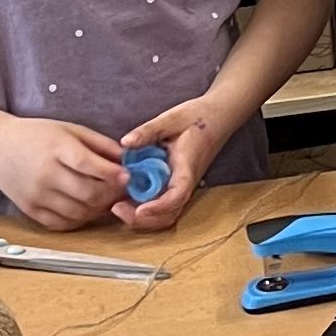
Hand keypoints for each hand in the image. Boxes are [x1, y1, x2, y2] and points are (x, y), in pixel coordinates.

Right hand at [0, 114, 136, 231]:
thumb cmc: (37, 135)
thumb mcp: (70, 129)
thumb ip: (100, 144)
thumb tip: (128, 159)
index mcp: (56, 149)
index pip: (88, 165)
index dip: (112, 173)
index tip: (128, 175)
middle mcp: (45, 174)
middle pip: (87, 193)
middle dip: (111, 193)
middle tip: (121, 188)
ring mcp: (36, 195)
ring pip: (78, 212)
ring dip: (98, 208)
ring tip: (106, 197)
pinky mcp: (30, 210)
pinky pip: (62, 223)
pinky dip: (80, 219)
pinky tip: (86, 207)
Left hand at [109, 91, 239, 230]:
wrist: (219, 116)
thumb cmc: (198, 116)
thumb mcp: (171, 118)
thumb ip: (148, 131)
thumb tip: (125, 143)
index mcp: (187, 167)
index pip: (177, 195)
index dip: (158, 207)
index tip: (138, 209)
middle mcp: (186, 182)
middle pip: (169, 214)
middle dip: (144, 219)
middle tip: (116, 207)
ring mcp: (181, 186)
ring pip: (166, 215)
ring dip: (143, 218)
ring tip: (118, 206)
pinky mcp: (176, 185)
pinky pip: (163, 206)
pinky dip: (145, 209)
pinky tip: (127, 197)